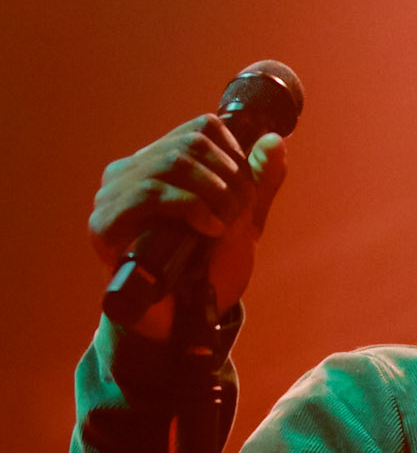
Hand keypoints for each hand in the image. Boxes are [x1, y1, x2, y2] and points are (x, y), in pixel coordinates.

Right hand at [89, 116, 288, 338]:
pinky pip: (149, 194)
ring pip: (172, 163)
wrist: (184, 323)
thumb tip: (276, 140)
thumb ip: (260, 184)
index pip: (201, 129)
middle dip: (229, 178)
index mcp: (159, 163)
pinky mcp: (103, 224)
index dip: (235, 156)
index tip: (247, 193)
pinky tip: (209, 228)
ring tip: (226, 223)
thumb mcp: (243, 222)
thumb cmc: (208, 271)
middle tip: (241, 212)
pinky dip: (190, 206)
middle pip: (190, 144)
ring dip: (213, 192)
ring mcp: (112, 196)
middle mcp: (130, 172)